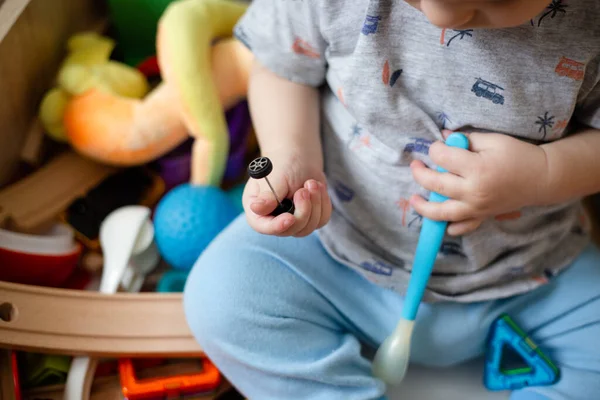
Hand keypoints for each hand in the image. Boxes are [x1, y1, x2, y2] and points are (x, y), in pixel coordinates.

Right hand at [242, 153, 331, 236]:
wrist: (299, 158)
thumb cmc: (283, 164)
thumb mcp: (275, 177)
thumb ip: (268, 195)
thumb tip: (256, 208)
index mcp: (258, 209)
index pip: (262, 227)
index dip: (276, 226)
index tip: (290, 218)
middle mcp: (273, 218)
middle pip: (290, 230)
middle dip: (303, 209)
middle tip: (305, 188)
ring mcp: (292, 221)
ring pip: (308, 228)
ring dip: (315, 204)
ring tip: (311, 182)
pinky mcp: (310, 219)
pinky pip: (321, 220)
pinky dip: (323, 204)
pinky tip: (317, 188)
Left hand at [410, 130, 547, 235]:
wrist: (542, 178)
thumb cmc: (518, 155)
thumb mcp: (493, 140)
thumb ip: (466, 139)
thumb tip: (443, 137)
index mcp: (476, 168)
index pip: (442, 158)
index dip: (435, 149)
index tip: (436, 146)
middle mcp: (473, 191)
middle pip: (435, 184)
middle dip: (420, 173)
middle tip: (415, 166)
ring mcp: (476, 208)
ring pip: (441, 212)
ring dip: (423, 207)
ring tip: (414, 199)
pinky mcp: (482, 217)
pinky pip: (461, 227)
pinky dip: (449, 227)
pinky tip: (441, 222)